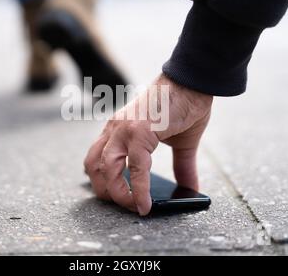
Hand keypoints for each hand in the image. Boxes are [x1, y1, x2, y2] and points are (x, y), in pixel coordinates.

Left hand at [84, 73, 212, 214]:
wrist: (193, 81)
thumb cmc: (184, 106)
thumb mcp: (180, 142)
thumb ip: (181, 166)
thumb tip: (190, 189)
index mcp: (118, 129)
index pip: (97, 159)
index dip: (104, 182)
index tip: (120, 199)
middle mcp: (115, 128)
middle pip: (93, 167)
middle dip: (105, 192)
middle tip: (124, 206)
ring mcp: (124, 129)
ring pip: (106, 169)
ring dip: (116, 194)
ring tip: (133, 207)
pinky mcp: (140, 131)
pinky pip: (135, 168)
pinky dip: (139, 191)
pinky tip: (146, 204)